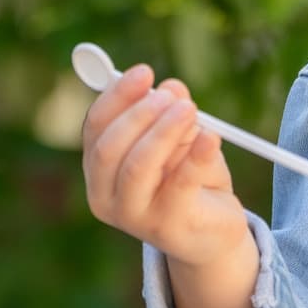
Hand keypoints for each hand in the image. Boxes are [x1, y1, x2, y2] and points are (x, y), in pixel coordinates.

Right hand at [81, 63, 246, 267]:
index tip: (144, 72)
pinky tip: (211, 137)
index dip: (116, 96)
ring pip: (137, 167)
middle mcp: (106, 197)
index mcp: (99, 171)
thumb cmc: (187, 180)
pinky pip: (179, 185)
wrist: (212, 234)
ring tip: (190, 110)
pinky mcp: (169, 228)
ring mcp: (134, 217)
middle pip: (109, 148)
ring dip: (163, 131)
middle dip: (139, 114)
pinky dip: (196, 156)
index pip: (95, 128)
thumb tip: (172, 87)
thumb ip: (172, 113)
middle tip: (170, 95)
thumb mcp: (179, 140)